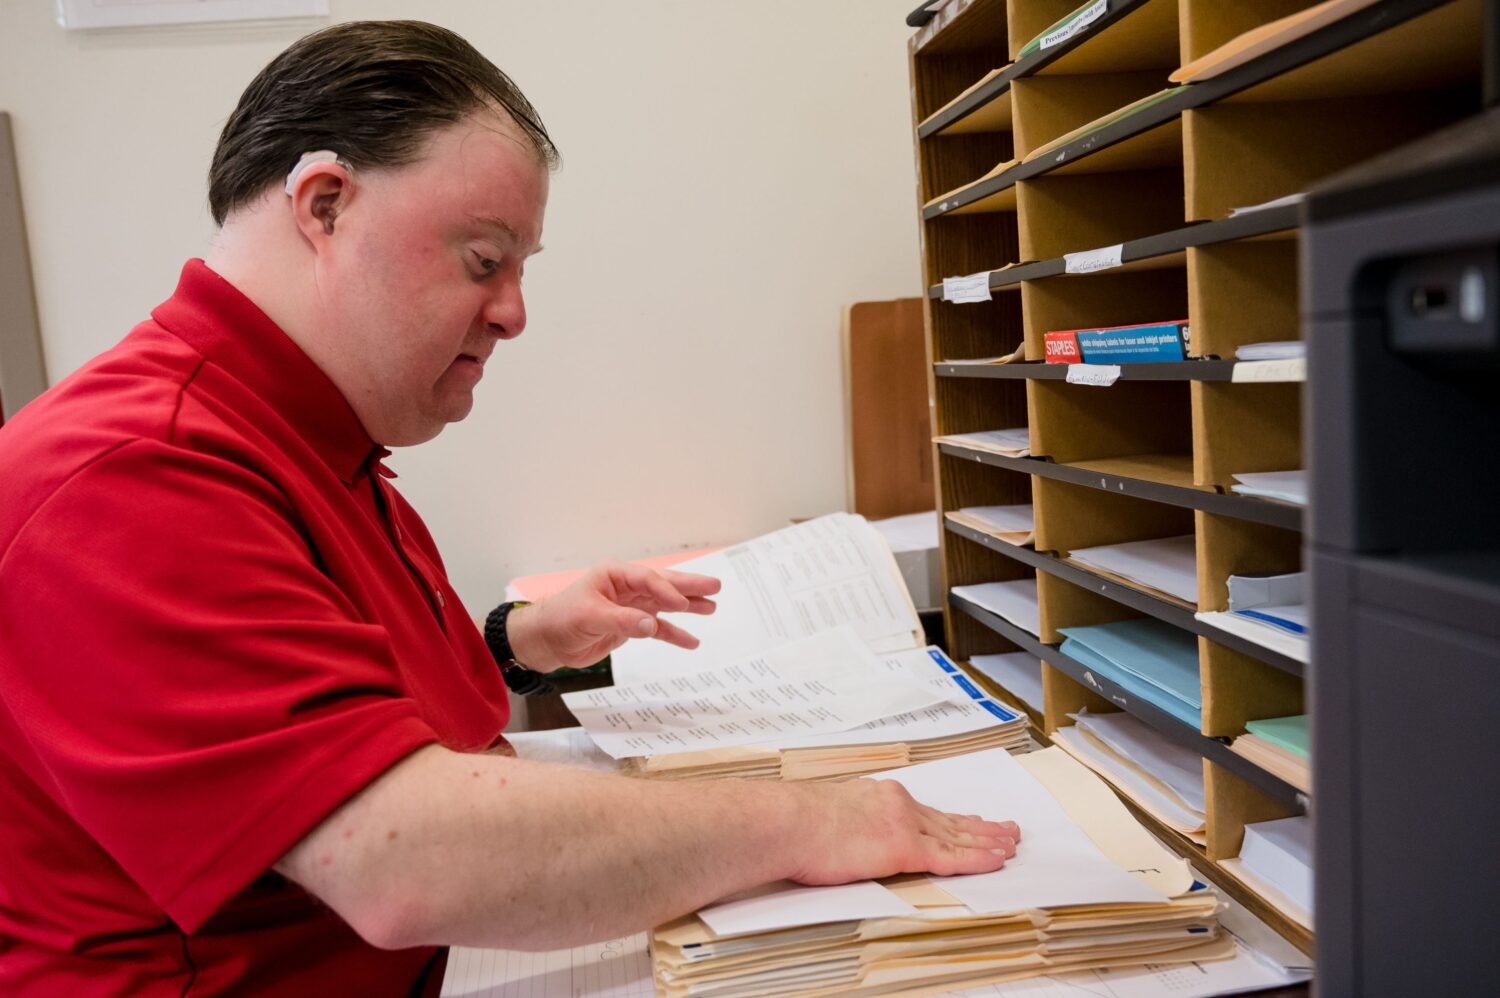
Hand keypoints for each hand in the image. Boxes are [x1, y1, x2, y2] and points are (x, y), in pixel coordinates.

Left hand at [505, 560, 720, 671]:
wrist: (546, 641)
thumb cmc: (560, 619)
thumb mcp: (590, 617)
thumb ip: (623, 621)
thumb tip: (652, 625)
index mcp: (614, 575)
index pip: (648, 579)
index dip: (667, 590)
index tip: (681, 604)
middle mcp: (625, 587)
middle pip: (663, 585)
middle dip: (689, 587)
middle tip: (715, 586)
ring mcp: (630, 606)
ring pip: (665, 605)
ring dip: (687, 608)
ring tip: (712, 608)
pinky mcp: (630, 626)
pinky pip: (657, 629)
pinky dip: (673, 634)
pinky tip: (691, 641)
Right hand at [785, 778, 1019, 884]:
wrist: (787, 822)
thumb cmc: (792, 823)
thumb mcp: (826, 812)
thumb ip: (847, 819)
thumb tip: (844, 831)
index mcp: (878, 796)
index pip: (924, 810)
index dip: (952, 819)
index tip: (971, 820)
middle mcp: (897, 804)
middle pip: (948, 819)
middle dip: (980, 826)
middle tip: (1006, 829)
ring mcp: (903, 824)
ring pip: (957, 836)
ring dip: (988, 841)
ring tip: (1011, 844)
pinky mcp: (904, 848)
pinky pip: (951, 856)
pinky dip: (977, 858)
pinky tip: (995, 859)